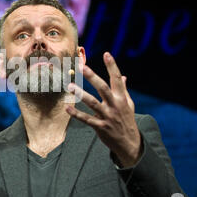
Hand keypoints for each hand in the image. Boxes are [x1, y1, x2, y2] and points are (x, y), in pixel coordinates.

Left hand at [66, 52, 140, 167]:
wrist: (129, 143)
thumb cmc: (127, 120)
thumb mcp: (128, 104)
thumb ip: (124, 90)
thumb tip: (123, 77)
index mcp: (122, 98)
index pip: (117, 79)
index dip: (112, 66)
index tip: (106, 54)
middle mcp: (115, 105)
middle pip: (103, 88)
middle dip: (92, 77)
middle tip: (82, 67)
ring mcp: (108, 116)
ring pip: (93, 103)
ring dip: (81, 94)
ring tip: (70, 86)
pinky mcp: (100, 127)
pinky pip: (87, 119)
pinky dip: (76, 114)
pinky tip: (67, 108)